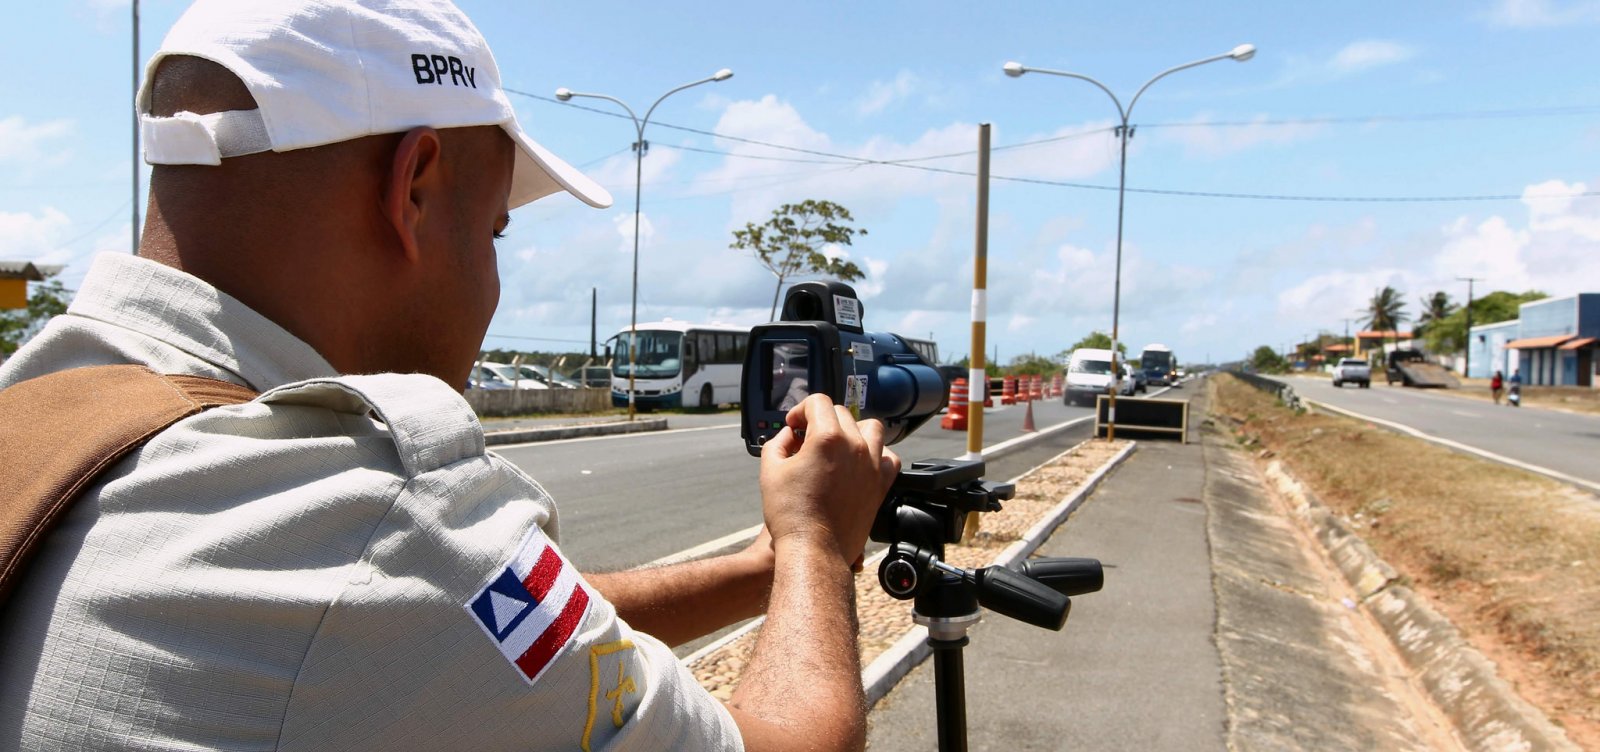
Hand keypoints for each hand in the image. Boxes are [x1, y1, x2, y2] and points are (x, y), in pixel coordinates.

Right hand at [758, 394, 900, 567]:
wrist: (814, 549)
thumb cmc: (791, 514)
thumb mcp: (770, 470)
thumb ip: (777, 442)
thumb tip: (788, 434)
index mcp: (827, 438)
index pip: (818, 402)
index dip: (801, 410)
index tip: (794, 425)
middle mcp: (854, 446)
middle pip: (841, 413)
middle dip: (821, 420)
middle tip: (807, 438)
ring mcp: (871, 465)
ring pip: (870, 428)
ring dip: (852, 429)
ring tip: (837, 443)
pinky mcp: (880, 484)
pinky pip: (888, 457)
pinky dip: (877, 453)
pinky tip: (861, 461)